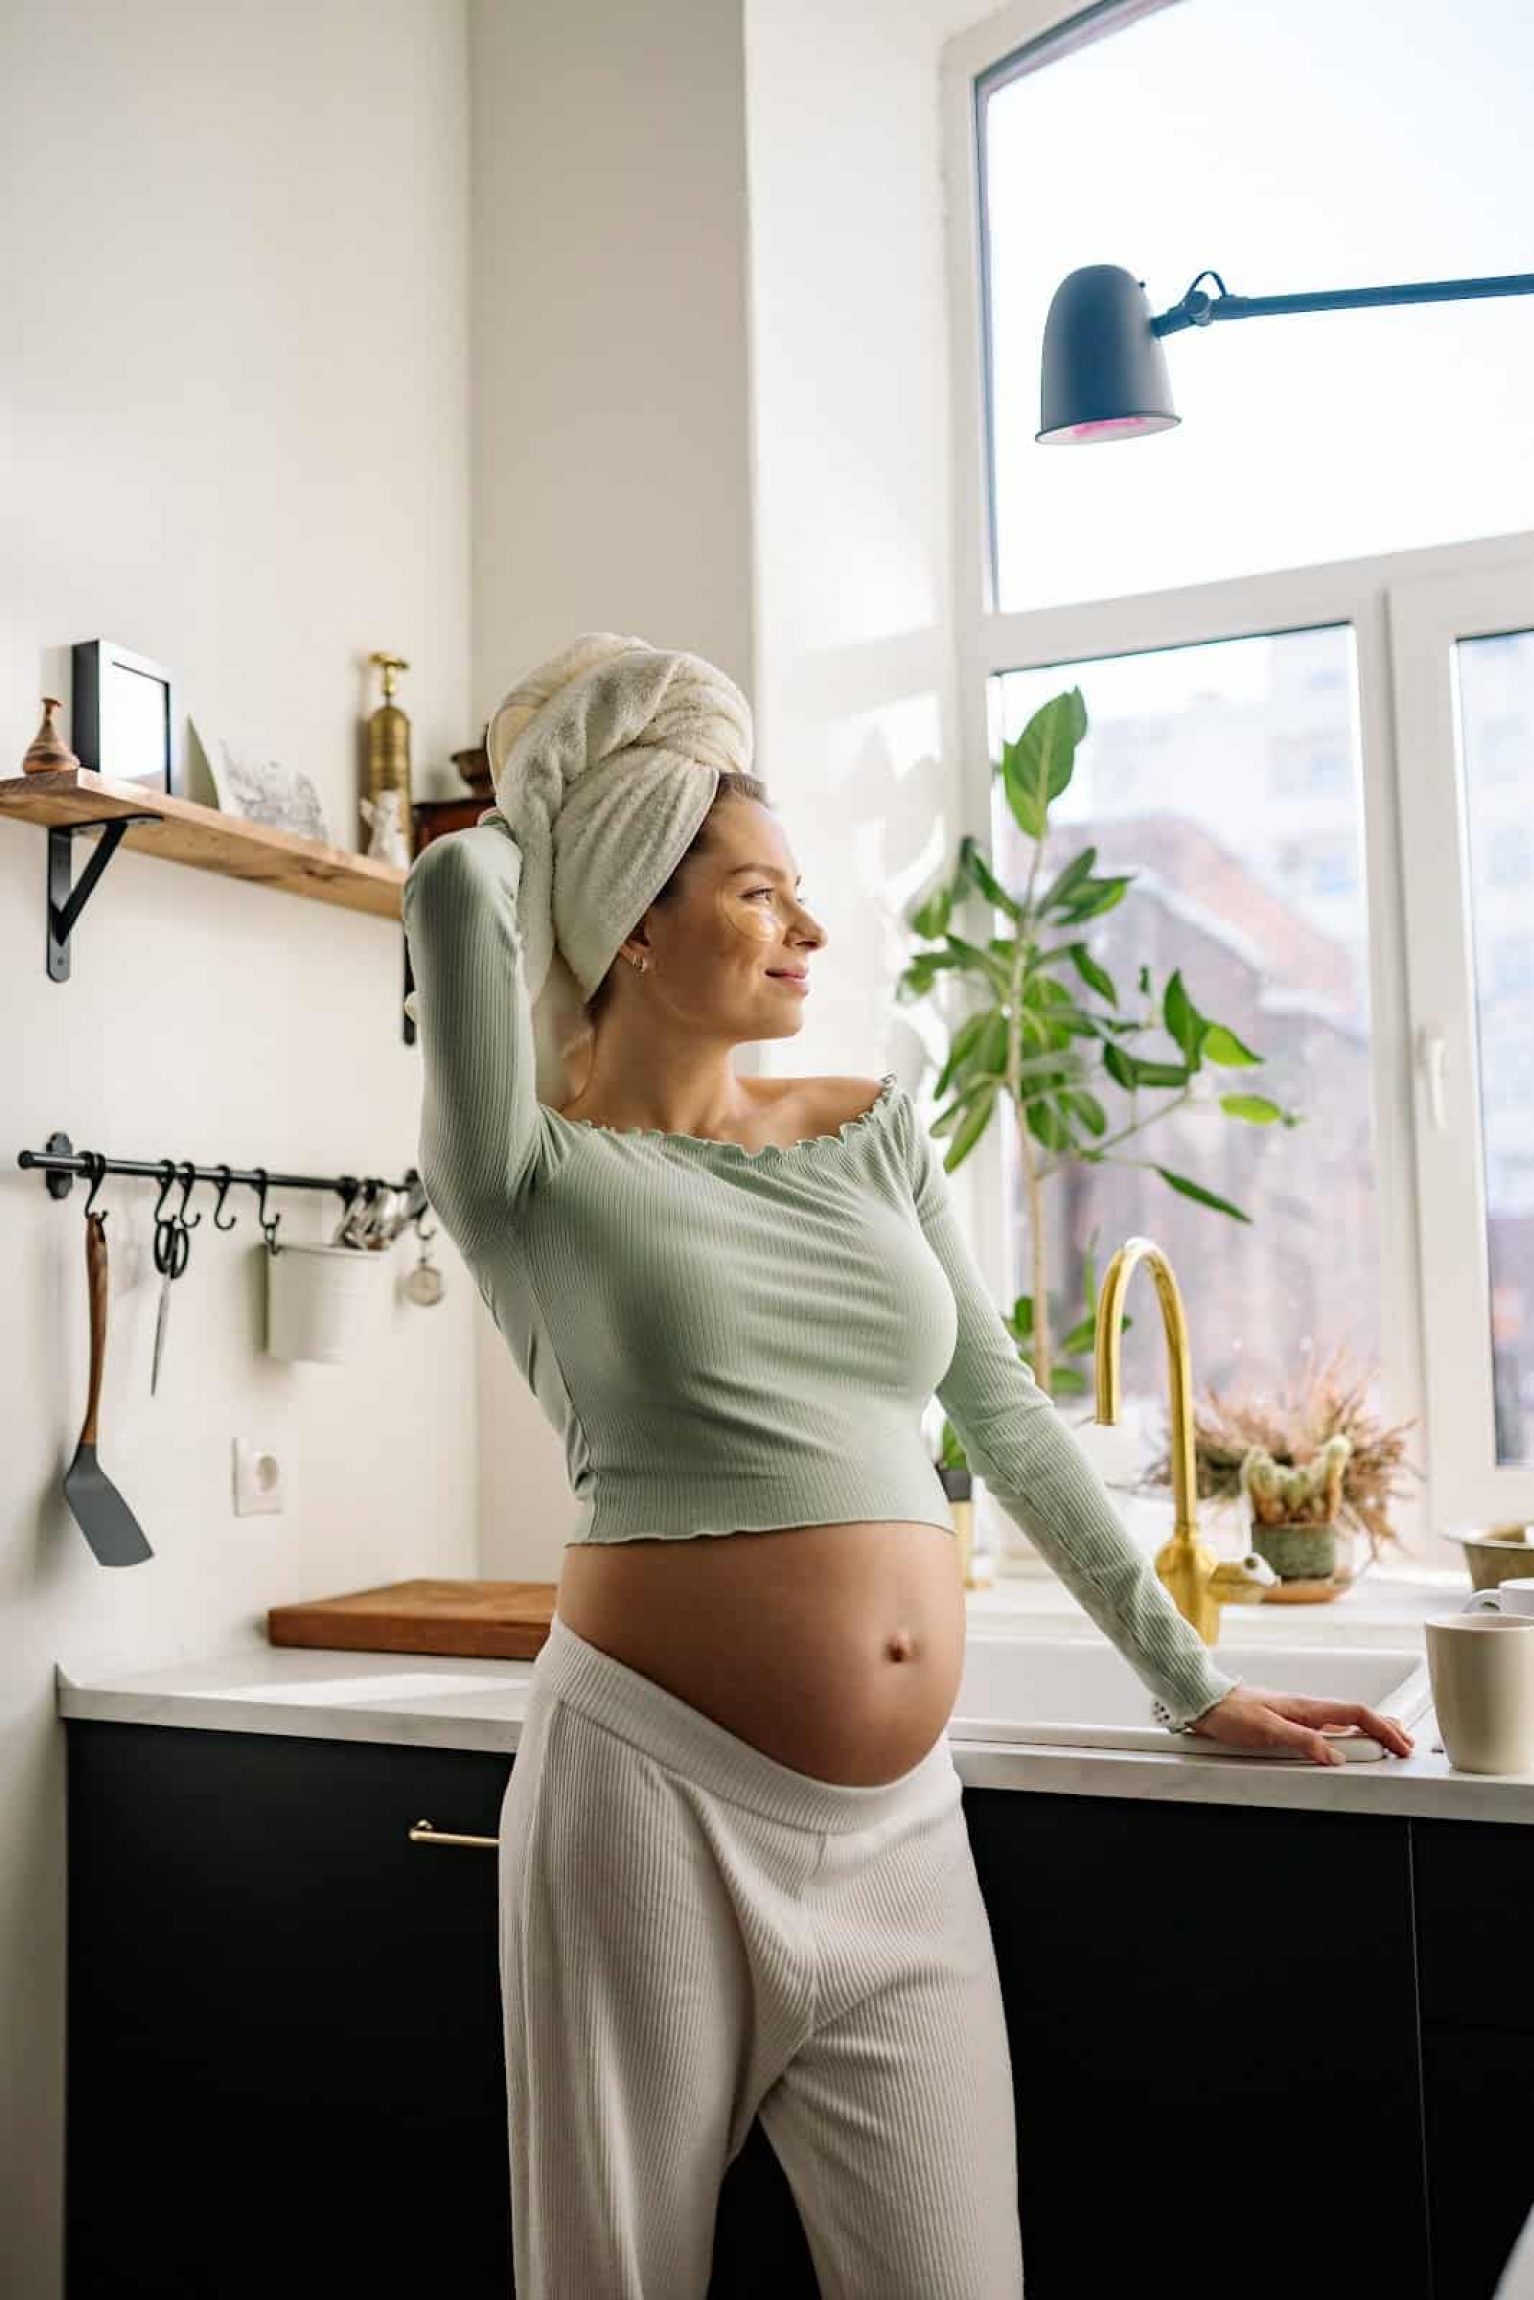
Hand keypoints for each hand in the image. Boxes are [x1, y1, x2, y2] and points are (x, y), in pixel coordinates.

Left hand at [1187, 1686, 1415, 1766]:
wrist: (1204, 1704)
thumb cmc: (1231, 1712)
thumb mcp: (1267, 1730)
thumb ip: (1303, 1741)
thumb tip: (1336, 1757)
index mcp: (1307, 1707)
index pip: (1357, 1713)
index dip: (1383, 1728)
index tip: (1402, 1744)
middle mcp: (1307, 1710)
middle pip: (1356, 1716)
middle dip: (1384, 1729)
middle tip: (1404, 1746)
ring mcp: (1299, 1716)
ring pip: (1343, 1723)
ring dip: (1367, 1732)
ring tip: (1385, 1744)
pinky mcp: (1288, 1724)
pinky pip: (1326, 1729)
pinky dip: (1346, 1736)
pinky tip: (1346, 1744)